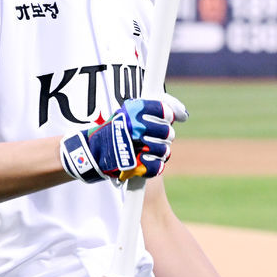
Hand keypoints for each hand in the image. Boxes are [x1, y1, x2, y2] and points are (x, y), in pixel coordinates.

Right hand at [61, 94, 187, 183]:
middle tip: (154, 137)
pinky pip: (158, 166)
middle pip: (168, 132)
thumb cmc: (117, 130)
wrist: (93, 151)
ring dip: (159, 152)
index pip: (165, 111)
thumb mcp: (131, 112)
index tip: (167, 119)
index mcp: (134, 111)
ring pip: (165, 150)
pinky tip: (147, 161)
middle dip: (164, 137)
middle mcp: (135, 126)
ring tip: (147, 150)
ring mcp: (135, 146)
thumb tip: (184, 114)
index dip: (169, 116)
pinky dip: (155, 166)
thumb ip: (156, 109)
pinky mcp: (135, 165)